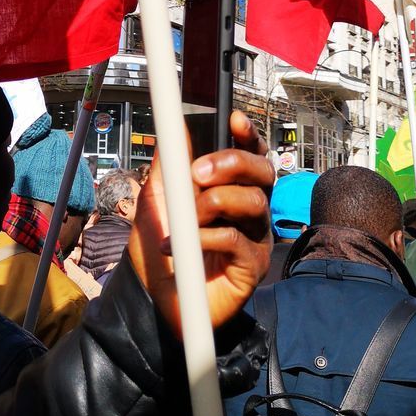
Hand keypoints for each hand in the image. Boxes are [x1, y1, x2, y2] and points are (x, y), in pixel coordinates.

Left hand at [127, 110, 272, 337]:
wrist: (152, 294)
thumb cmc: (159, 244)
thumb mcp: (157, 195)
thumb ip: (171, 162)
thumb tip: (175, 124)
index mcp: (231, 187)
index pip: (251, 154)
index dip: (248, 135)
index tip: (234, 120)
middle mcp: (249, 208)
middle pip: (263, 172)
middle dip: (232, 163)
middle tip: (198, 173)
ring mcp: (254, 236)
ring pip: (253, 203)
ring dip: (213, 204)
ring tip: (186, 220)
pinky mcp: (252, 265)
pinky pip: (238, 239)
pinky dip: (206, 237)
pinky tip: (182, 247)